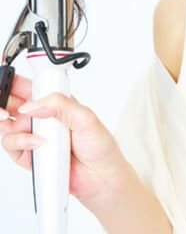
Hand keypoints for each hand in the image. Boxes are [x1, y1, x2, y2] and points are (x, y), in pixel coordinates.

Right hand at [0, 73, 129, 207]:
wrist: (100, 178)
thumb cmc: (99, 145)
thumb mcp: (85, 118)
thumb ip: (61, 105)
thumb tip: (34, 105)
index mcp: (54, 102)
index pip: (29, 86)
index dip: (14, 83)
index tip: (7, 83)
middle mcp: (42, 117)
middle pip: (12, 104)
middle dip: (4, 103)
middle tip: (9, 109)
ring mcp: (33, 135)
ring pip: (7, 125)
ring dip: (10, 124)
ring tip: (29, 128)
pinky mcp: (29, 155)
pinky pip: (11, 145)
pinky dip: (20, 143)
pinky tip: (38, 144)